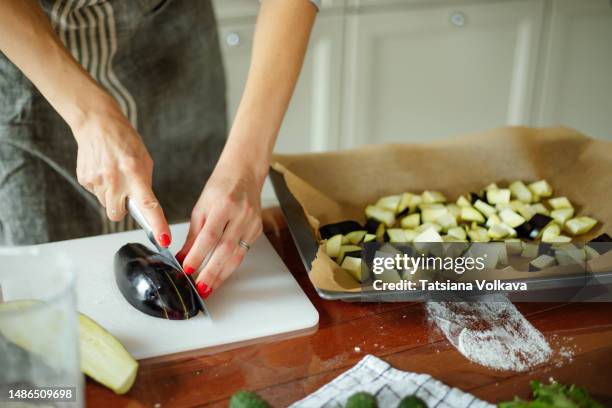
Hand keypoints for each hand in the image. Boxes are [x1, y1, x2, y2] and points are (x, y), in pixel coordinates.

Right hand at [72, 97, 170, 246]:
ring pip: (107, 205)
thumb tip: (144, 207)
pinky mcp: (84, 179)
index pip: (148, 204)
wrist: (97, 124)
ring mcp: (97, 180)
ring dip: (112, 196)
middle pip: (118, 215)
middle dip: (123, 208)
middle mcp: (114, 179)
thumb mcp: (144, 160)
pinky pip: (96, 194)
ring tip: (114, 175)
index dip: (157, 224)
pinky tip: (103, 171)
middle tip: (125, 192)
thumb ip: (144, 184)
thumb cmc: (124, 140)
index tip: (164, 239)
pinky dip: (102, 187)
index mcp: (135, 173)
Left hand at [177, 160, 263, 297]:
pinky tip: (221, 274)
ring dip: (222, 274)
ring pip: (237, 255)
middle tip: (200, 287)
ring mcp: (252, 223)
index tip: (187, 269)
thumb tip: (183, 256)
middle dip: (211, 272)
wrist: (244, 173)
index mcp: (224, 205)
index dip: (198, 254)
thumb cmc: (221, 186)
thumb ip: (194, 233)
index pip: (209, 235)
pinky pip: (243, 252)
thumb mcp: (202, 206)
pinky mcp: (257, 230)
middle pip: (225, 249)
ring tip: (209, 288)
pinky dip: (230, 265)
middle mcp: (241, 215)